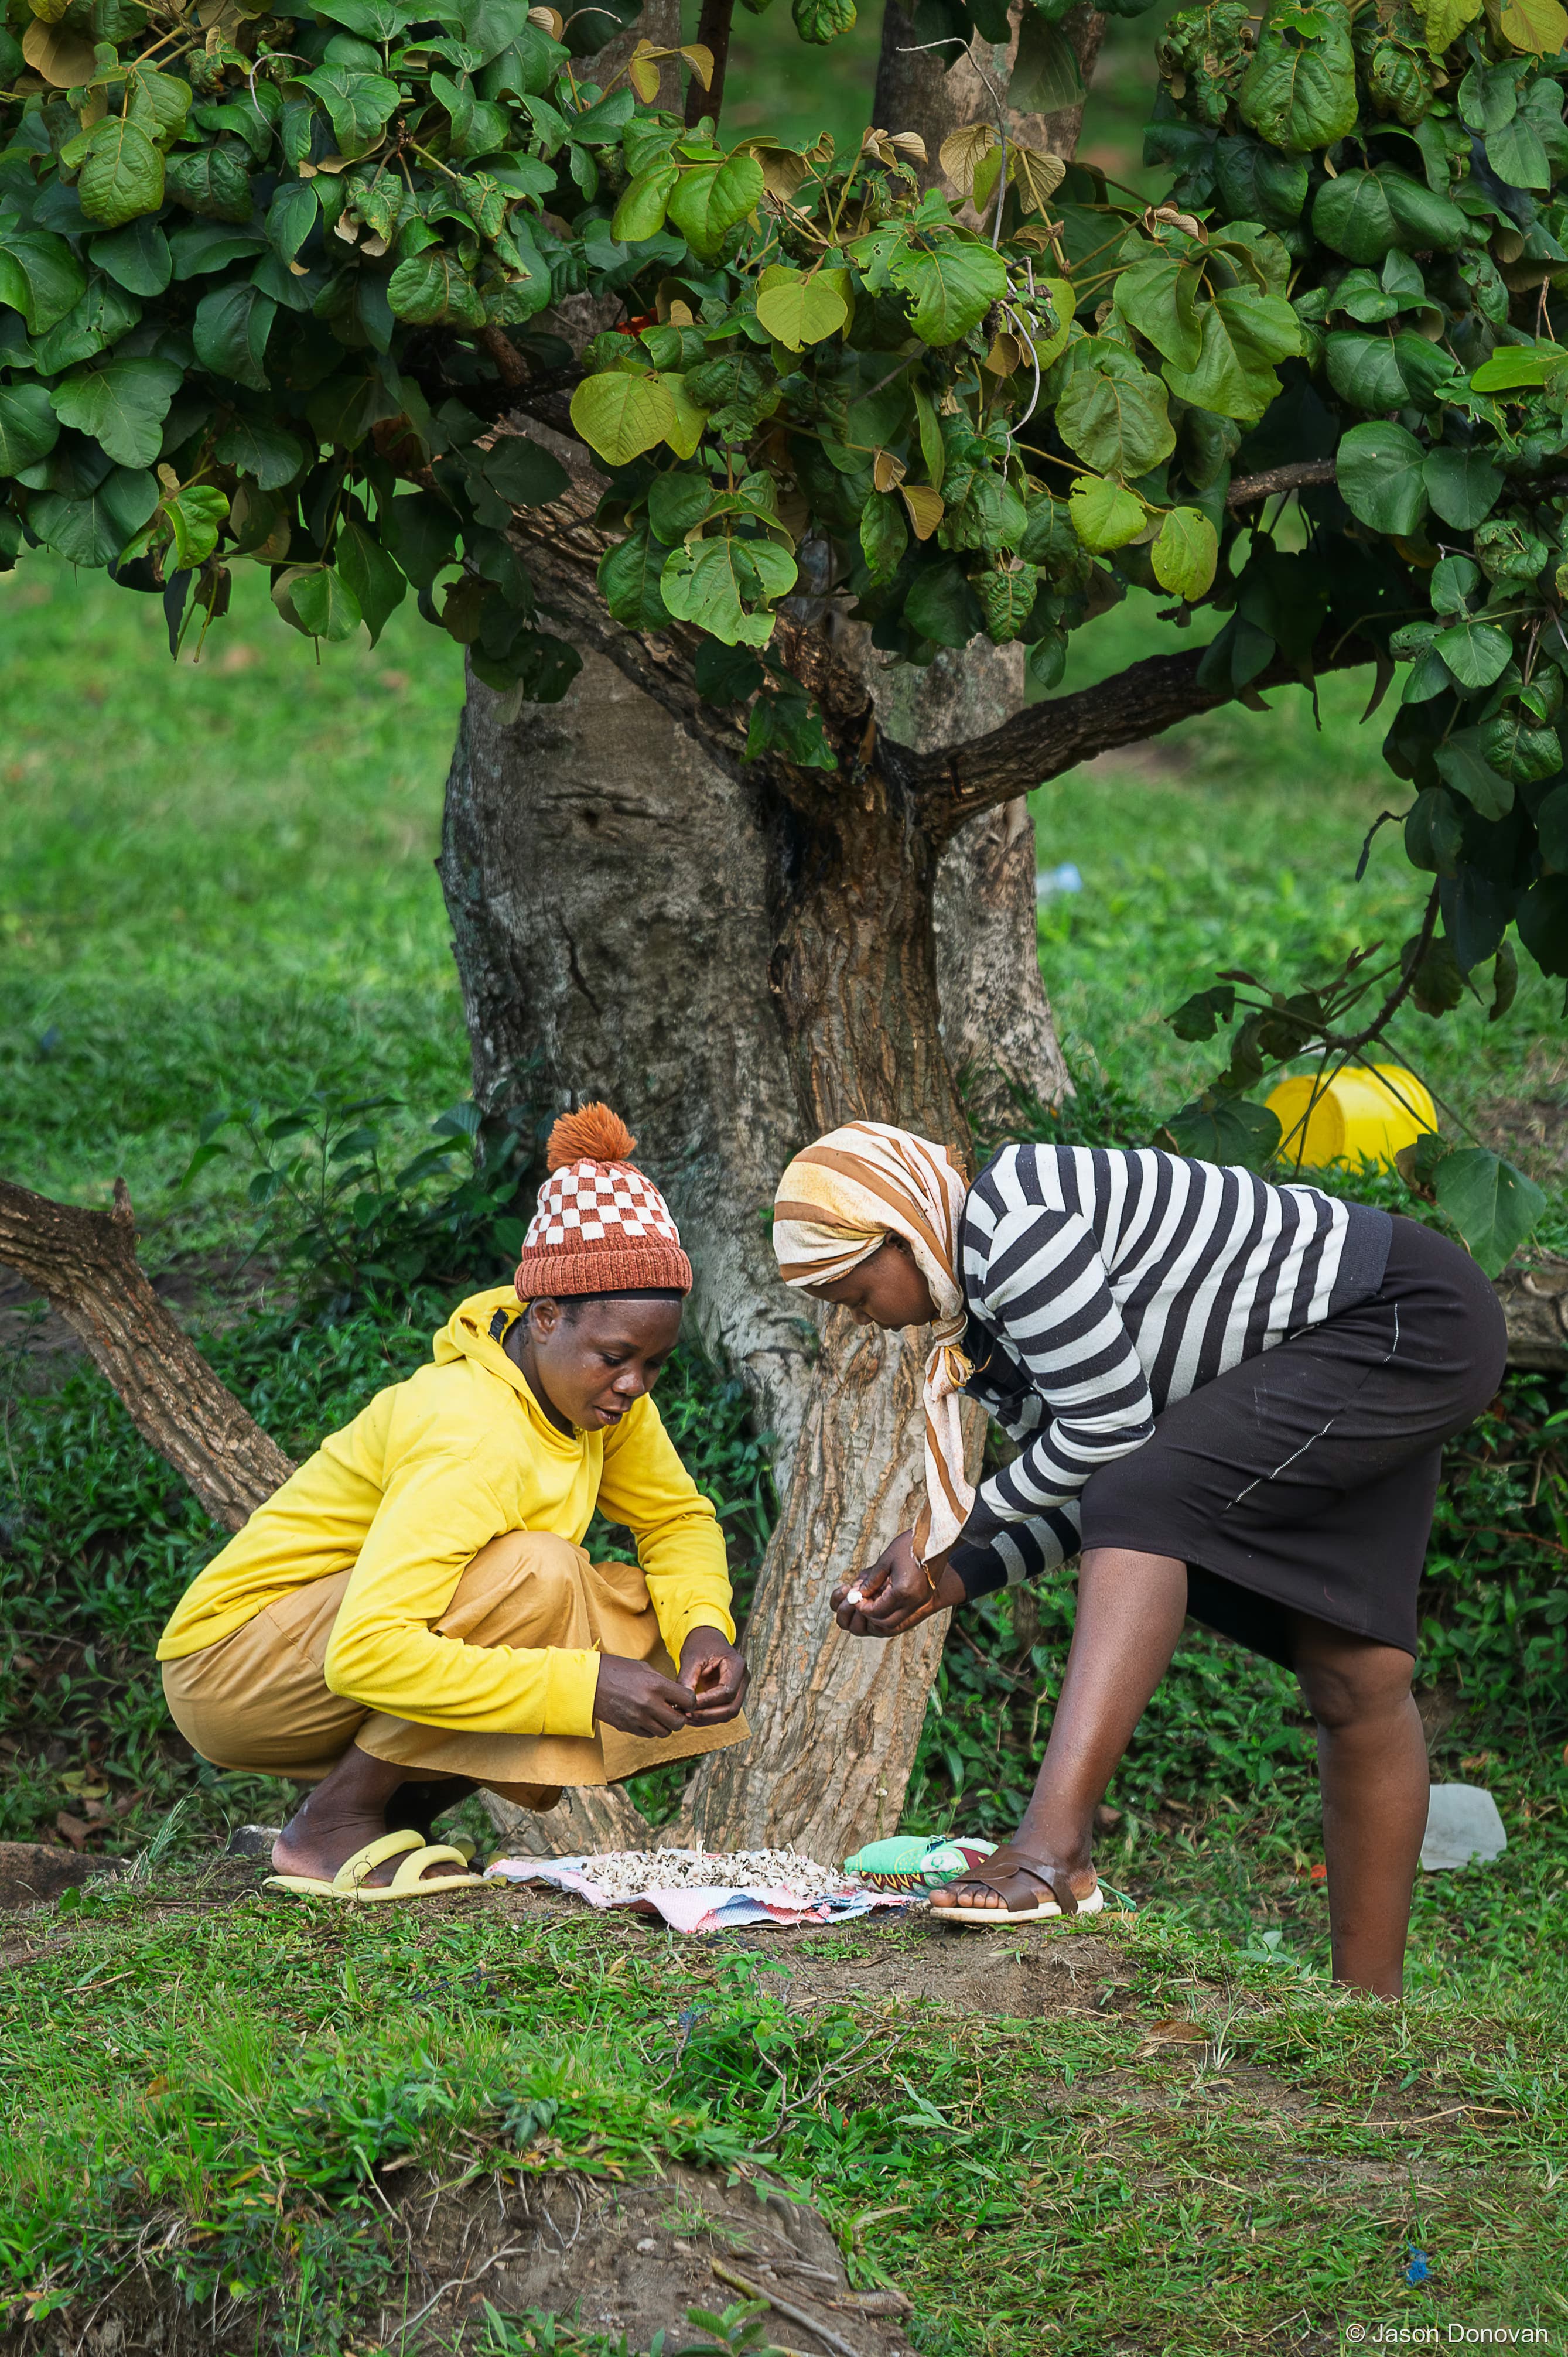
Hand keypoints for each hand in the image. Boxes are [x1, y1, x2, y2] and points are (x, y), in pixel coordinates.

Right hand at [593, 1654, 698, 1736]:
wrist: (588, 1682)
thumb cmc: (616, 1670)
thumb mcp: (644, 1669)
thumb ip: (663, 1683)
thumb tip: (678, 1696)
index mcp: (656, 1686)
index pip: (689, 1700)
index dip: (690, 1701)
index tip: (685, 1700)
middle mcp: (649, 1704)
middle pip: (679, 1722)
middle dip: (680, 1717)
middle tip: (674, 1710)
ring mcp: (638, 1718)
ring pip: (665, 1732)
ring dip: (666, 1725)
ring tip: (658, 1713)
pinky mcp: (628, 1728)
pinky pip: (649, 1735)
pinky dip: (651, 1729)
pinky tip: (645, 1717)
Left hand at [676, 1628, 749, 1723]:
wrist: (707, 1638)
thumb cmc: (700, 1644)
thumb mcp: (691, 1657)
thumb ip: (687, 1678)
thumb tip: (682, 1702)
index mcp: (737, 1665)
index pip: (727, 1692)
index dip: (707, 1702)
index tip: (688, 1705)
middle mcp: (743, 1678)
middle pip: (732, 1707)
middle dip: (708, 1715)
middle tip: (686, 1715)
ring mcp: (740, 1688)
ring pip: (729, 1713)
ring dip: (708, 1719)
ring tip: (686, 1716)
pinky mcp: (731, 1695)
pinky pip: (723, 1712)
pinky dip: (708, 1717)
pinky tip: (692, 1715)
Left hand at [830, 1529, 965, 1638]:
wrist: (938, 1538)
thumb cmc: (910, 1545)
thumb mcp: (887, 1560)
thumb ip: (872, 1580)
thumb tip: (859, 1594)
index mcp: (903, 1592)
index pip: (877, 1611)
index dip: (862, 1607)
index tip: (855, 1597)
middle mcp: (914, 1601)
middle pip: (887, 1622)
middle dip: (871, 1615)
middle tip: (861, 1602)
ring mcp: (921, 1601)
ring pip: (896, 1620)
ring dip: (882, 1614)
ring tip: (872, 1598)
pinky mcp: (925, 1598)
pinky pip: (905, 1612)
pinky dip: (892, 1609)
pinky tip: (884, 1595)